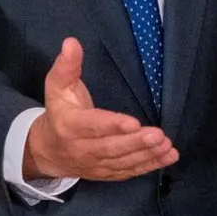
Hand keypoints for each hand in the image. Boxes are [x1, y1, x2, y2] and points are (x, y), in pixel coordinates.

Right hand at [23, 38, 177, 180]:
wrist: (48, 150)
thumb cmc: (59, 113)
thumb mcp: (57, 86)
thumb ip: (66, 65)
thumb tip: (71, 42)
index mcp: (70, 126)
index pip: (92, 126)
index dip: (112, 125)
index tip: (133, 122)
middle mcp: (82, 149)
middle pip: (111, 148)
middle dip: (136, 143)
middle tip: (159, 135)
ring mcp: (95, 164)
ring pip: (123, 161)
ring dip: (147, 155)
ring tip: (167, 146)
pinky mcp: (107, 173)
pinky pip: (129, 171)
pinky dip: (149, 166)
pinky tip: (168, 157)